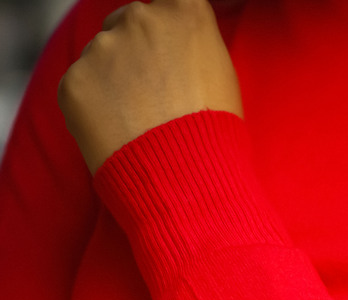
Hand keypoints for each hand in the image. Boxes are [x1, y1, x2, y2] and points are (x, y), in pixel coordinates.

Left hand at [58, 0, 242, 174]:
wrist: (189, 183)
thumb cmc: (216, 139)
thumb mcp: (221, 77)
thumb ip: (192, 47)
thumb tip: (174, 51)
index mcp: (183, 9)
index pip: (165, 7)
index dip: (163, 38)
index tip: (165, 62)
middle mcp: (140, 17)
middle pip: (126, 25)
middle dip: (132, 57)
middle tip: (149, 102)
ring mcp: (103, 48)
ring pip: (99, 58)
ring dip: (110, 84)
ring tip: (136, 126)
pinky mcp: (75, 81)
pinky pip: (79, 91)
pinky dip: (92, 112)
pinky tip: (118, 137)